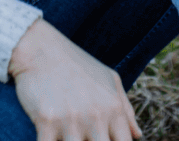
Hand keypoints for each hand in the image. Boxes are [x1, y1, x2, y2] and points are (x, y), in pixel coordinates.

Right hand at [8, 18, 140, 140]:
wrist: (41, 48)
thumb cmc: (77, 65)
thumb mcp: (109, 79)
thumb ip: (126, 109)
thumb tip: (138, 135)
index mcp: (113, 107)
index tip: (103, 139)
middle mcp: (96, 115)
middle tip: (85, 137)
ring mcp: (71, 119)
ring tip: (67, 135)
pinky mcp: (46, 121)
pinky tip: (49, 135)